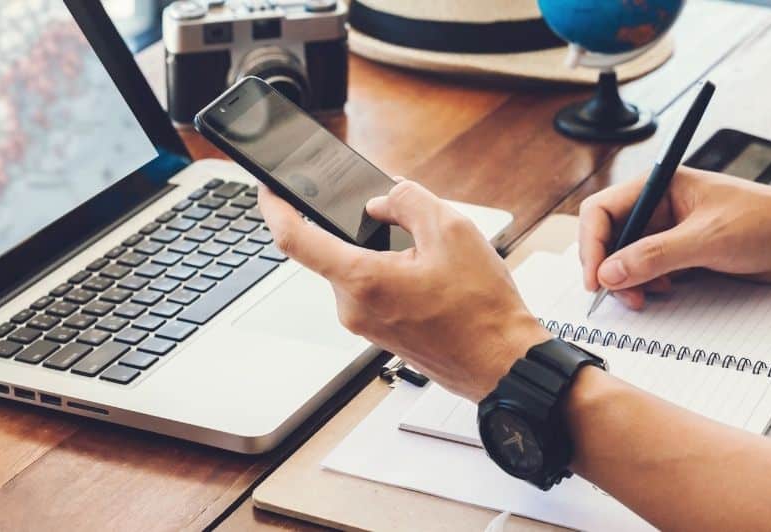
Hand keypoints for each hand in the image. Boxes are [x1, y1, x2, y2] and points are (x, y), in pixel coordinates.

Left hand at [258, 179, 549, 401]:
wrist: (501, 364)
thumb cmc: (482, 310)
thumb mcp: (453, 230)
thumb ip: (407, 201)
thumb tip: (381, 200)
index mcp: (361, 280)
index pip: (294, 239)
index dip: (274, 207)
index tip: (268, 187)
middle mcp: (352, 307)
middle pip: (336, 248)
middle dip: (364, 227)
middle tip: (408, 221)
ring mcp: (363, 324)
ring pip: (357, 269)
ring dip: (384, 252)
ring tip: (432, 259)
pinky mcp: (377, 332)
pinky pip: (371, 289)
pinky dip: (391, 273)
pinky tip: (431, 278)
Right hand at [578, 167, 770, 308]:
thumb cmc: (766, 221)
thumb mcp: (706, 239)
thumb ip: (654, 256)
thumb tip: (609, 273)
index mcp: (658, 186)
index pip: (602, 211)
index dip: (593, 245)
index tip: (596, 278)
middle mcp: (658, 206)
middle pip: (609, 237)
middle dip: (610, 268)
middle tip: (622, 296)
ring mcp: (669, 230)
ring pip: (626, 258)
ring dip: (629, 281)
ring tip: (646, 297)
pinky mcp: (682, 252)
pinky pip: (648, 270)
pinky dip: (648, 285)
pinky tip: (666, 291)